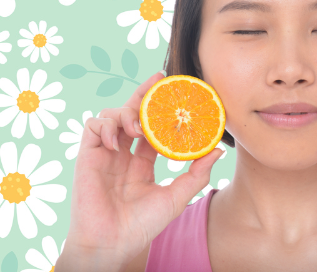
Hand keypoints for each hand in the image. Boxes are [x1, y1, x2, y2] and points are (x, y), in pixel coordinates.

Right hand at [59, 71, 222, 267]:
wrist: (113, 243)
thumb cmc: (143, 224)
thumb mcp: (177, 196)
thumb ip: (198, 173)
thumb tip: (219, 149)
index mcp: (142, 161)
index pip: (153, 126)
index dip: (162, 108)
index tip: (176, 89)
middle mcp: (124, 153)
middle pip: (133, 112)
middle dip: (144, 95)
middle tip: (160, 81)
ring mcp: (106, 153)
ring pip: (113, 115)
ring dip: (127, 112)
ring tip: (139, 126)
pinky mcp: (88, 155)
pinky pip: (93, 126)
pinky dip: (106, 125)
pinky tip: (119, 139)